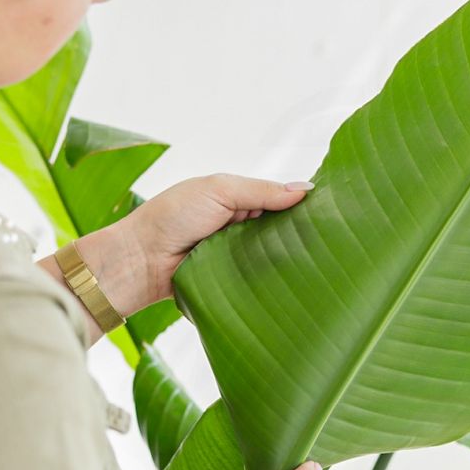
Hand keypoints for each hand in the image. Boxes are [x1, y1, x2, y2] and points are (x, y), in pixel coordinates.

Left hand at [124, 173, 314, 305]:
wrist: (141, 261)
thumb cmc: (173, 216)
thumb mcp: (220, 191)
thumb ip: (261, 191)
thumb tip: (306, 189)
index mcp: (235, 199)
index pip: (278, 200)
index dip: (300, 204)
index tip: (329, 209)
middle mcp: (238, 226)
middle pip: (279, 229)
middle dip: (298, 232)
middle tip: (328, 236)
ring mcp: (236, 254)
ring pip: (273, 255)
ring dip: (286, 256)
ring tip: (317, 258)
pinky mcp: (232, 280)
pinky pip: (259, 278)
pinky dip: (271, 278)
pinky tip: (294, 279)